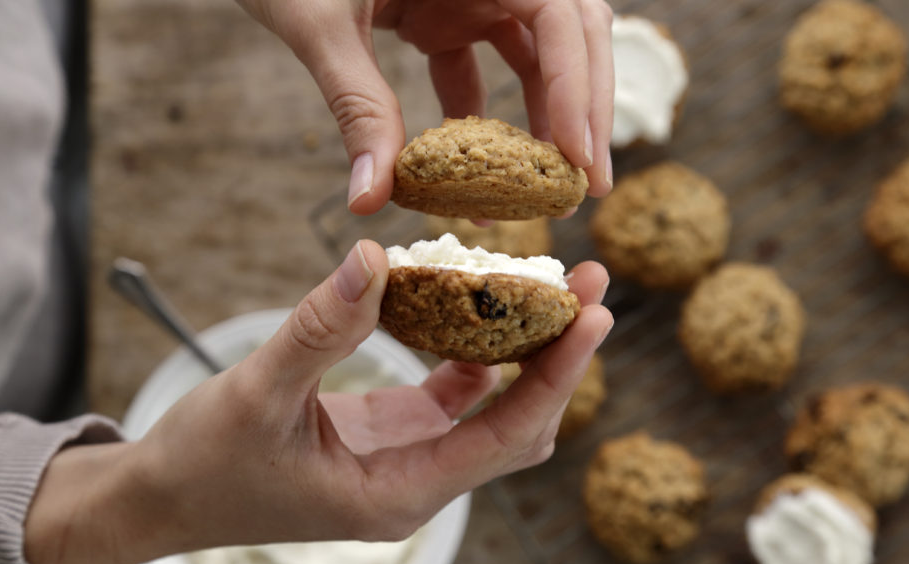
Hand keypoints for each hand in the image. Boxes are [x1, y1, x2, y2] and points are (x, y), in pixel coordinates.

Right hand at [24, 241, 611, 563]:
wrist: (165, 499)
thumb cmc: (205, 463)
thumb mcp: (257, 393)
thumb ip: (318, 328)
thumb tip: (374, 256)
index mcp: (398, 494)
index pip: (506, 437)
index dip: (556, 377)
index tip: (594, 317)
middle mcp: (418, 484)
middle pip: (518, 426)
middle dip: (559, 360)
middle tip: (590, 287)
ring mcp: (409, 461)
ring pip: (493, 411)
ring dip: (526, 353)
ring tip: (555, 286)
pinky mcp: (393, 436)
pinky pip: (453, 396)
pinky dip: (474, 353)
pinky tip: (482, 305)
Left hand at [235, 0, 614, 212]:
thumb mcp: (321, 25)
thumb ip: (355, 106)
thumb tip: (370, 199)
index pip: (559, 14)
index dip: (577, 85)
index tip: (573, 156)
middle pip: (570, 35)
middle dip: (585, 109)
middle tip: (588, 184)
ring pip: (539, 55)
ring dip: (549, 120)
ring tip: (548, 189)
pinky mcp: (448, 15)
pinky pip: (486, 68)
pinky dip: (488, 121)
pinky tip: (482, 177)